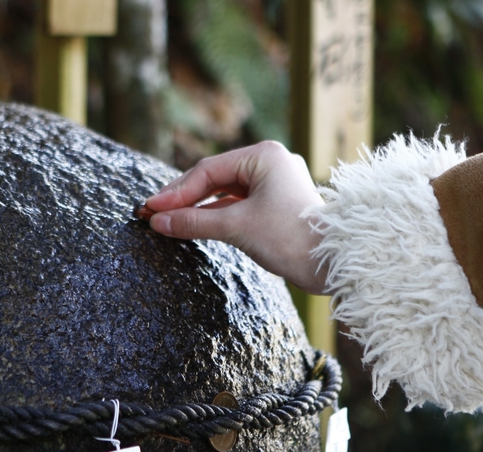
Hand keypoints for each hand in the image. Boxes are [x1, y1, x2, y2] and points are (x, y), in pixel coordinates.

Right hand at [144, 141, 328, 293]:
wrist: (332, 263)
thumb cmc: (290, 238)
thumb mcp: (236, 227)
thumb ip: (194, 221)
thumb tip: (159, 221)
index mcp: (264, 156)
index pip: (207, 171)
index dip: (176, 192)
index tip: (150, 209)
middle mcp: (270, 163)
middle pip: (214, 179)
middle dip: (183, 198)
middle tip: (152, 214)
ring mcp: (274, 183)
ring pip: (224, 193)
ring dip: (197, 207)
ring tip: (167, 221)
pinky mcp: (276, 204)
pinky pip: (236, 205)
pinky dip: (214, 215)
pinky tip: (193, 225)